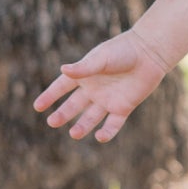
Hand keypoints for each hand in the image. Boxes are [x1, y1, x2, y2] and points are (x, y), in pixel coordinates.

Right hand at [33, 30, 169, 143]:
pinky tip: (100, 137)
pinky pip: (113, 124)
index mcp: (85, 75)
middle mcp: (94, 89)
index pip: (62, 87)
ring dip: (82, 126)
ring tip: (73, 134)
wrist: (150, 53)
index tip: (37, 106)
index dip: (50, 96)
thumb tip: (63, 70)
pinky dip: (107, 132)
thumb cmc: (123, 50)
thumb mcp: (101, 58)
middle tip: (52, 122)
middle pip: (74, 105)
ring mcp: (108, 99)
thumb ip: (84, 68)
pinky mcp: (123, 107)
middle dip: (63, 114)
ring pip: (91, 117)